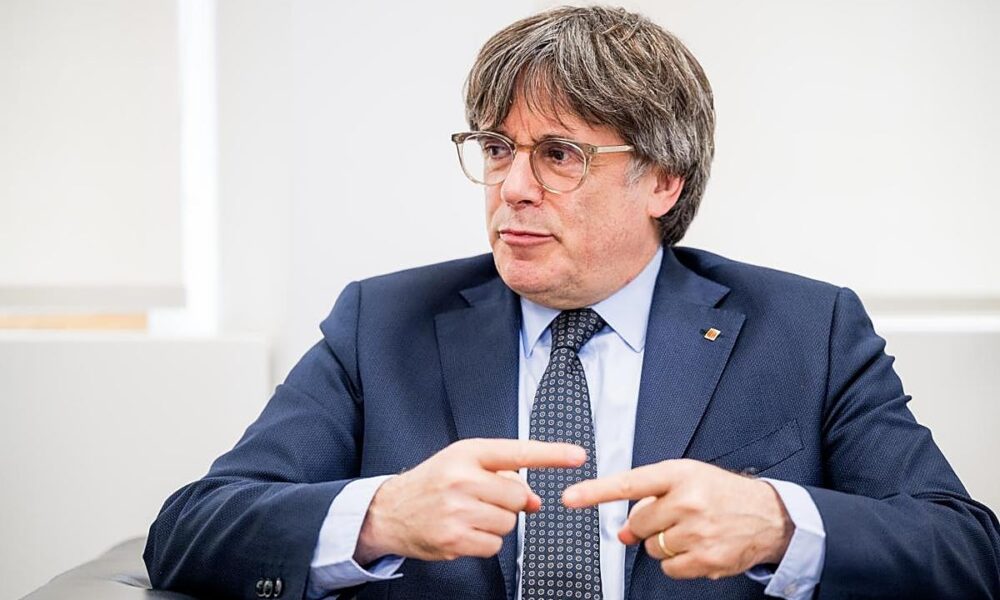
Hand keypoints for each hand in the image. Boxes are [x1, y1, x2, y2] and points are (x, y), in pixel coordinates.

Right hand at [355, 438, 585, 562]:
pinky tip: (465, 531)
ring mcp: (458, 510)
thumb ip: (502, 474)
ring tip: (470, 514)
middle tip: (483, 499)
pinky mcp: (455, 539)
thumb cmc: (433, 483)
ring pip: (509, 523)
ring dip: (497, 523)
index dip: (552, 454)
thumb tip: (534, 500)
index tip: (578, 455)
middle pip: (518, 496)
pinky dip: (486, 541)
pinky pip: (495, 544)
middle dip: (509, 502)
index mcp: (467, 453)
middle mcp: (462, 478)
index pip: (518, 451)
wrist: (391, 510)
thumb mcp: (463, 464)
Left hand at [562, 459, 792, 579]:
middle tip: (671, 518)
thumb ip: (650, 498)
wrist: (769, 516)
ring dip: (664, 544)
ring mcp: (697, 531)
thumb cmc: (722, 493)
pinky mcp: (707, 558)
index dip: (594, 492)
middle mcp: (687, 500)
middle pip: (638, 524)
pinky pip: (670, 568)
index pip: (628, 484)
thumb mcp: (688, 479)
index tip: (569, 497)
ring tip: (690, 530)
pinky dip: (678, 562)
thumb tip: (621, 531)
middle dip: (647, 525)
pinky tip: (696, 547)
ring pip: (653, 548)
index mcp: (679, 474)